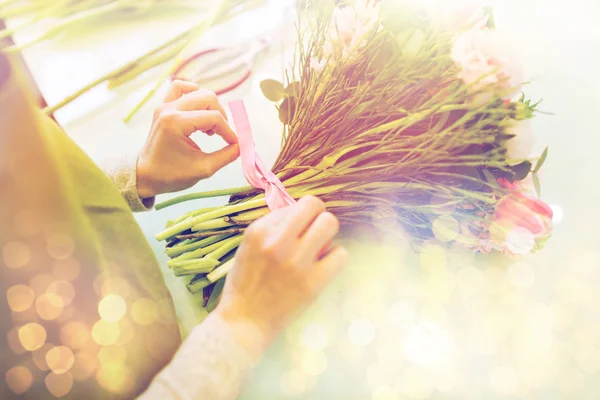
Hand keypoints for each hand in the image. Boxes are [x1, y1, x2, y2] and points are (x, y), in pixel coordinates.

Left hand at [136, 80, 239, 198]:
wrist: (146, 175)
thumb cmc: (172, 175)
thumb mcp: (203, 169)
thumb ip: (227, 156)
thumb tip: (244, 146)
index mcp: (176, 123)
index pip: (214, 118)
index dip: (228, 131)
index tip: (234, 144)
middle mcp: (169, 109)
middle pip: (208, 98)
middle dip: (222, 116)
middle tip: (223, 134)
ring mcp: (165, 105)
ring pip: (196, 91)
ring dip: (210, 106)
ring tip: (209, 126)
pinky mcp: (163, 106)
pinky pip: (180, 88)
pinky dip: (193, 94)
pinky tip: (199, 109)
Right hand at [215, 196, 348, 357]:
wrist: (244, 322)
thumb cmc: (245, 284)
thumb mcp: (248, 246)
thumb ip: (271, 227)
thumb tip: (300, 211)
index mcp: (258, 231)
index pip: (292, 205)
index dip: (297, 216)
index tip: (293, 231)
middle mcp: (278, 242)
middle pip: (314, 205)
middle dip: (316, 215)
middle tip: (312, 231)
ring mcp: (297, 262)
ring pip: (330, 224)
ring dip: (327, 233)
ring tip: (318, 247)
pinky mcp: (313, 283)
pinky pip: (341, 254)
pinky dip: (335, 257)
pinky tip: (324, 265)